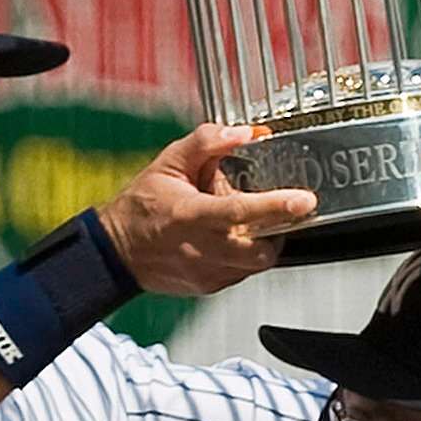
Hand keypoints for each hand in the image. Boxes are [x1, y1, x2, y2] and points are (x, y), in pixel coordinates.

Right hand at [96, 123, 316, 296]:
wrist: (116, 252)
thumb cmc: (141, 206)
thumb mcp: (170, 161)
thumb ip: (208, 141)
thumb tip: (245, 133)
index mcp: (190, 214)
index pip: (241, 212)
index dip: (277, 206)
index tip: (304, 200)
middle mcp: (199, 248)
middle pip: (259, 251)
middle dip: (279, 232)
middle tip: (281, 212)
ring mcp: (205, 273)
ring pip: (254, 264)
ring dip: (261, 243)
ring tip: (244, 223)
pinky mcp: (208, 286)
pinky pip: (241, 273)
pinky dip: (244, 256)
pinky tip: (228, 239)